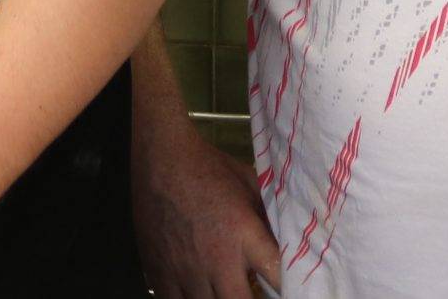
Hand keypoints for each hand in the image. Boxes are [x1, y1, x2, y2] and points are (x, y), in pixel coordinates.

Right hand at [134, 122, 281, 298]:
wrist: (161, 161)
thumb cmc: (209, 169)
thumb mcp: (250, 185)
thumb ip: (269, 217)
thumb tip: (287, 242)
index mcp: (244, 234)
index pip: (277, 276)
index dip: (288, 287)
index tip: (287, 286)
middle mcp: (217, 259)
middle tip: (251, 292)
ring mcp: (186, 270)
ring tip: (222, 289)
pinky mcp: (159, 273)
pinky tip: (196, 291)